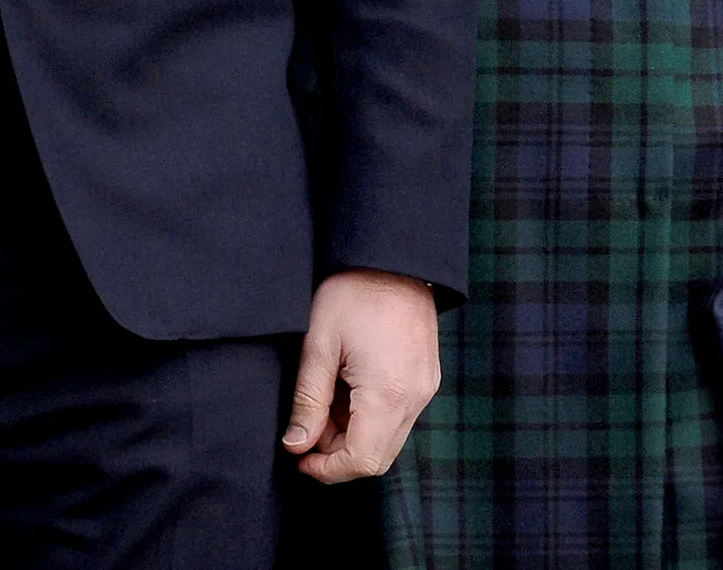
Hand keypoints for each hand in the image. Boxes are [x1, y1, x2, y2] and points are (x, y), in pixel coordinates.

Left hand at [282, 269, 438, 482]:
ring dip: (353, 433)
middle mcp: (415, 398)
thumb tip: (295, 445)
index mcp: (389, 393)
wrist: (393, 254)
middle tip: (309, 423)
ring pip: (388, 438)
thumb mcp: (319, 343)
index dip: (327, 469)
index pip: (362, 461)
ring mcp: (425, 388)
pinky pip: (399, 416)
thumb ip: (308, 399)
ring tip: (327, 395)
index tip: (299, 455)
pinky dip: (370, 416)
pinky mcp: (426, 377)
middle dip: (337, 452)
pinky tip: (348, 385)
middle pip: (377, 457)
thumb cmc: (354, 290)